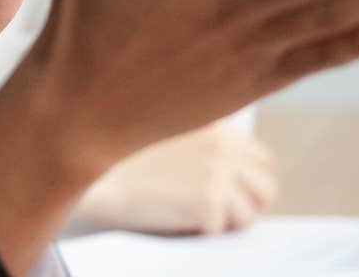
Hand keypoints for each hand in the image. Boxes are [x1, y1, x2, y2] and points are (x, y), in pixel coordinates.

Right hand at [75, 125, 278, 234]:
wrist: (93, 173)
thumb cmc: (117, 156)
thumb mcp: (164, 130)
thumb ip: (197, 141)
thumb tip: (221, 171)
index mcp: (215, 127)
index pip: (260, 159)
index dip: (249, 180)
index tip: (231, 193)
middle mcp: (224, 147)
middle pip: (265, 188)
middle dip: (248, 205)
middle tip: (220, 214)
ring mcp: (219, 175)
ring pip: (249, 214)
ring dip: (225, 222)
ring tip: (191, 217)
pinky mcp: (209, 203)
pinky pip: (218, 230)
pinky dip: (196, 231)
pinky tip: (171, 218)